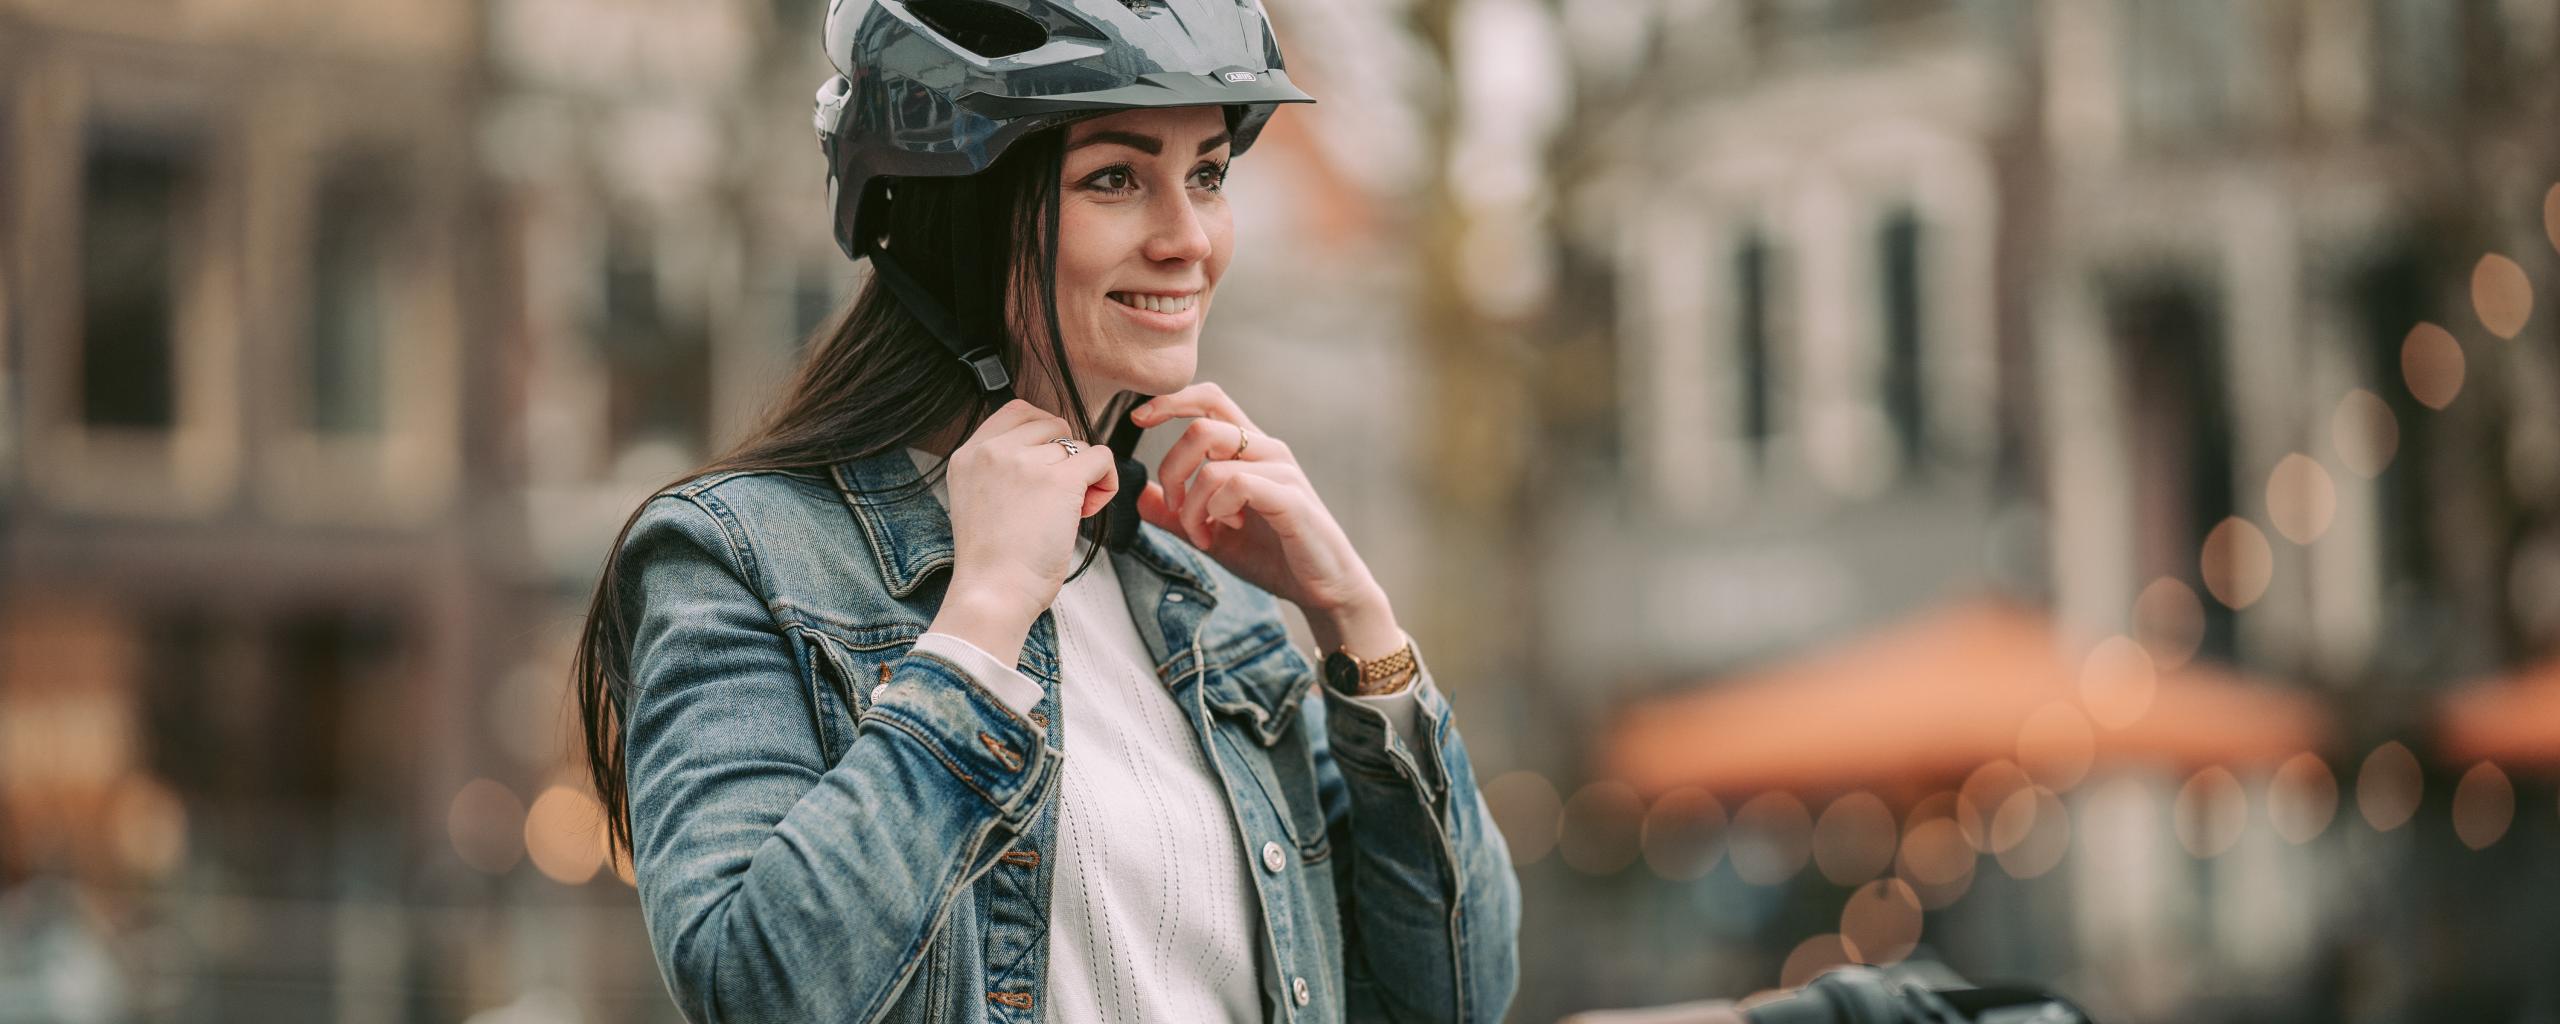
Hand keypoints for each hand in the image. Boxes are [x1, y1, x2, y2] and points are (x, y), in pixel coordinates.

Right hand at [935, 400, 1118, 661]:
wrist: (993, 592)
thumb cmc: (993, 562)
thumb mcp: (978, 500)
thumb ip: (1002, 469)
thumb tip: (1052, 451)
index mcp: (969, 454)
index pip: (1018, 411)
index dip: (1044, 436)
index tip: (1046, 469)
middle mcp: (993, 450)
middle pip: (1052, 424)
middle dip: (1063, 457)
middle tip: (1056, 499)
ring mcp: (1025, 462)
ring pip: (1076, 446)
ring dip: (1082, 478)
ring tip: (1066, 515)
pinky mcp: (1059, 480)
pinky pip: (1101, 457)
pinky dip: (1106, 482)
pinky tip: (1087, 511)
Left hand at [1130, 383, 1396, 651]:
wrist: (1324, 588)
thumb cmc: (1275, 557)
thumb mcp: (1214, 535)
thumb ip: (1177, 516)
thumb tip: (1140, 495)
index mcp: (1250, 451)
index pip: (1210, 400)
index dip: (1171, 401)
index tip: (1138, 420)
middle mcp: (1267, 451)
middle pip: (1202, 428)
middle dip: (1172, 470)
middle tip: (1175, 510)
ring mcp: (1281, 472)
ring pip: (1214, 464)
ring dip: (1193, 505)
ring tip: (1203, 535)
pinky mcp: (1291, 499)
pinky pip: (1238, 484)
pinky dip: (1218, 509)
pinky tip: (1226, 530)